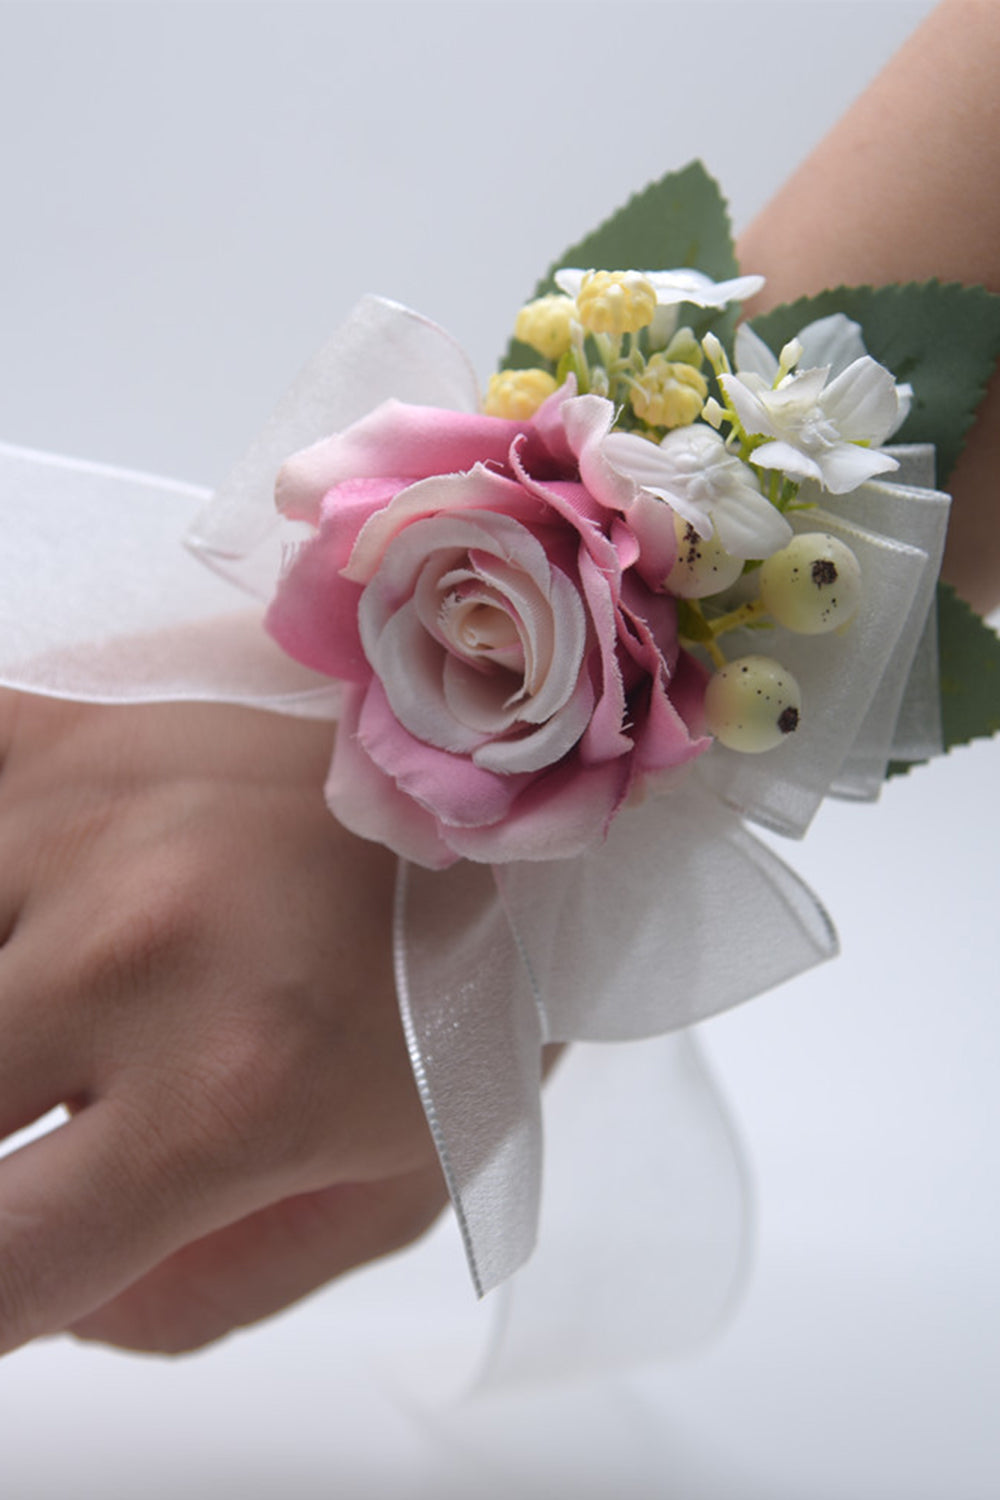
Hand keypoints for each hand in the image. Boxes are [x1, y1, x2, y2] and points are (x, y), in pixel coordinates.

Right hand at [0, 691, 444, 1354]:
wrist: (515, 815)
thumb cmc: (458, 1009)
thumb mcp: (381, 1203)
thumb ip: (201, 1298)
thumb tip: (52, 1303)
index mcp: (223, 1099)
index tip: (26, 1252)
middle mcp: (136, 954)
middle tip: (61, 1106)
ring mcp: (89, 827)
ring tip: (55, 1022)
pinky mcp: (69, 738)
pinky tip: (29, 911)